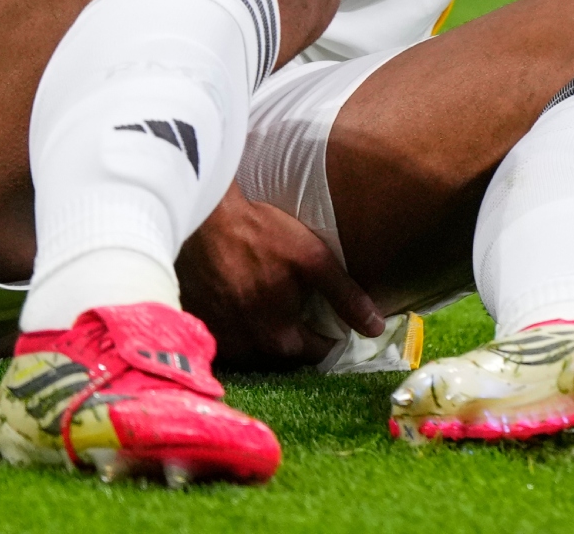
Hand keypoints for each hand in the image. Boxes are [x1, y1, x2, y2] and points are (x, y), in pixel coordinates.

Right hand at [176, 184, 384, 366]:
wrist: (203, 217)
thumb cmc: (260, 234)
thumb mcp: (313, 259)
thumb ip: (345, 296)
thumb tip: (376, 328)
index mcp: (279, 338)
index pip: (316, 354)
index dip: (329, 337)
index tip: (331, 320)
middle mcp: (247, 349)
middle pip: (283, 356)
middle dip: (296, 339)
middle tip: (301, 310)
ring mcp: (218, 338)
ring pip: (253, 350)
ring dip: (266, 336)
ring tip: (272, 307)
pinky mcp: (198, 324)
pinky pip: (227, 337)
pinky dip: (238, 328)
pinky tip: (241, 302)